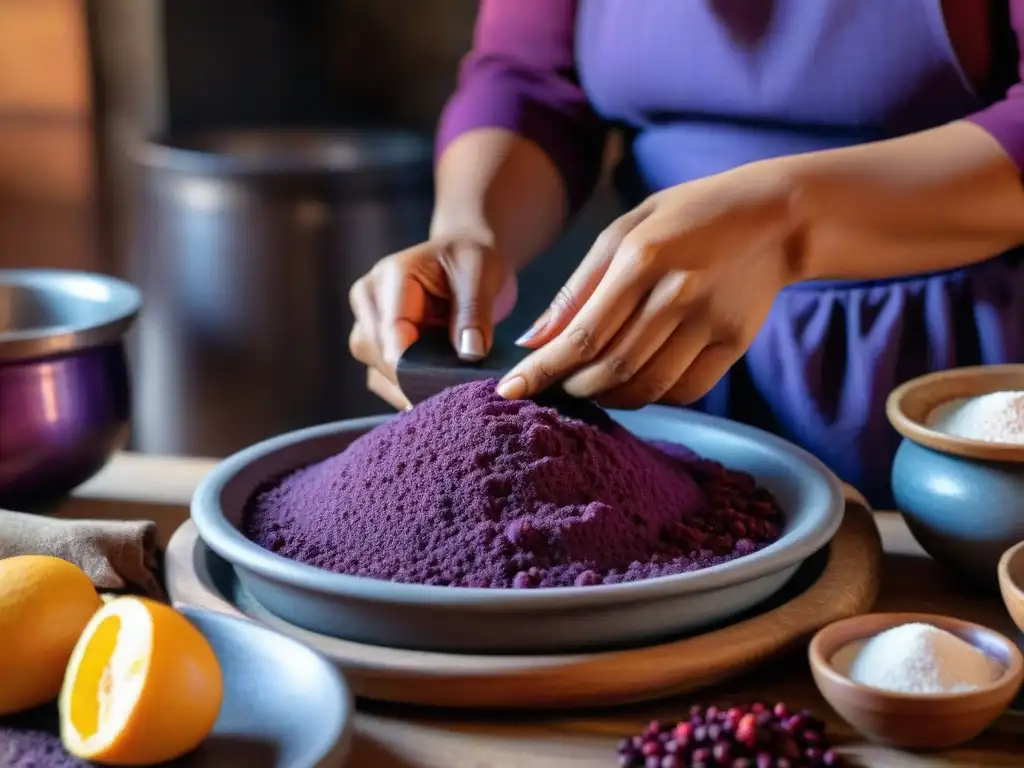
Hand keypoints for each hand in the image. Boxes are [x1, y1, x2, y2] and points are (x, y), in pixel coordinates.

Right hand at [349, 235, 516, 406]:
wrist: (465, 261)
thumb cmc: (471, 260)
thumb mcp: (482, 273)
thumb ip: (474, 311)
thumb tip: (469, 353)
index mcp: (392, 276)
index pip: (392, 330)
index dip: (414, 365)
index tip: (445, 388)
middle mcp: (369, 300)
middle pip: (379, 355)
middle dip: (415, 379)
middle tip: (455, 397)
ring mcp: (368, 324)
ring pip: (377, 373)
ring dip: (410, 389)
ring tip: (448, 398)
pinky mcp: (376, 346)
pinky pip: (383, 381)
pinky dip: (408, 393)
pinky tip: (436, 398)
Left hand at [497, 163, 799, 407]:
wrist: (775, 218)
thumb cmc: (686, 218)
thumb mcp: (625, 230)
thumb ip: (578, 287)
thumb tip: (533, 339)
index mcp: (642, 258)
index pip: (582, 334)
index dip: (542, 370)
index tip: (509, 390)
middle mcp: (678, 293)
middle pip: (611, 368)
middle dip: (570, 388)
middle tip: (551, 387)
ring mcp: (710, 322)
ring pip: (645, 388)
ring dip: (607, 398)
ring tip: (588, 386)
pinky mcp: (734, 343)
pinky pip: (683, 391)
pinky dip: (650, 398)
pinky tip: (634, 383)